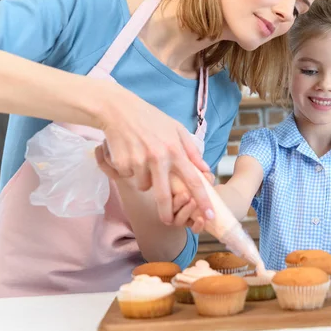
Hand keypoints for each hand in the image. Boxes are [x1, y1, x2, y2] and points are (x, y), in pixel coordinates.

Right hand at [93, 89, 213, 224]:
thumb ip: (191, 151)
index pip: (193, 180)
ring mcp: (138, 161)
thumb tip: (204, 169)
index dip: (203, 200)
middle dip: (167, 212)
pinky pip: (129, 176)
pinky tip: (129, 153)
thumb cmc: (151, 119)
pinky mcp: (122, 163)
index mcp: (175, 150)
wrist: (119, 110)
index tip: (210, 215)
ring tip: (142, 159)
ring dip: (144, 179)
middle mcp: (158, 158)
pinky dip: (129, 170)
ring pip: (144, 186)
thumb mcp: (176, 129)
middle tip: (169, 221)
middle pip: (164, 195)